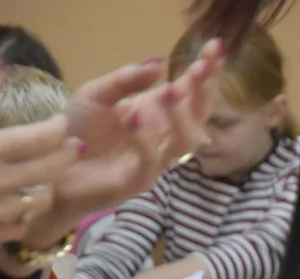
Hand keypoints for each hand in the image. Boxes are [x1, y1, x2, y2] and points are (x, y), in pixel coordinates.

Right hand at [0, 115, 78, 247]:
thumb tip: (1, 66)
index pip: (33, 140)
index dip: (54, 130)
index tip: (63, 122)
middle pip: (46, 172)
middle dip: (65, 157)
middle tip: (76, 146)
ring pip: (38, 202)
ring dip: (45, 189)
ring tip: (47, 177)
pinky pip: (19, 227)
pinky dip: (22, 215)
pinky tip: (17, 202)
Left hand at [52, 42, 222, 220]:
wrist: (55, 167)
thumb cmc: (80, 131)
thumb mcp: (97, 94)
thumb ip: (125, 80)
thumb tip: (158, 64)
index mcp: (158, 112)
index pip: (191, 92)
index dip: (206, 73)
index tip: (214, 47)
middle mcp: (164, 136)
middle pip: (200, 115)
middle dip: (204, 91)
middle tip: (200, 68)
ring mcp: (156, 159)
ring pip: (186, 141)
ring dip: (181, 114)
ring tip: (169, 90)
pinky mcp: (139, 180)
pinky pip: (151, 160)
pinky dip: (145, 138)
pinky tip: (133, 116)